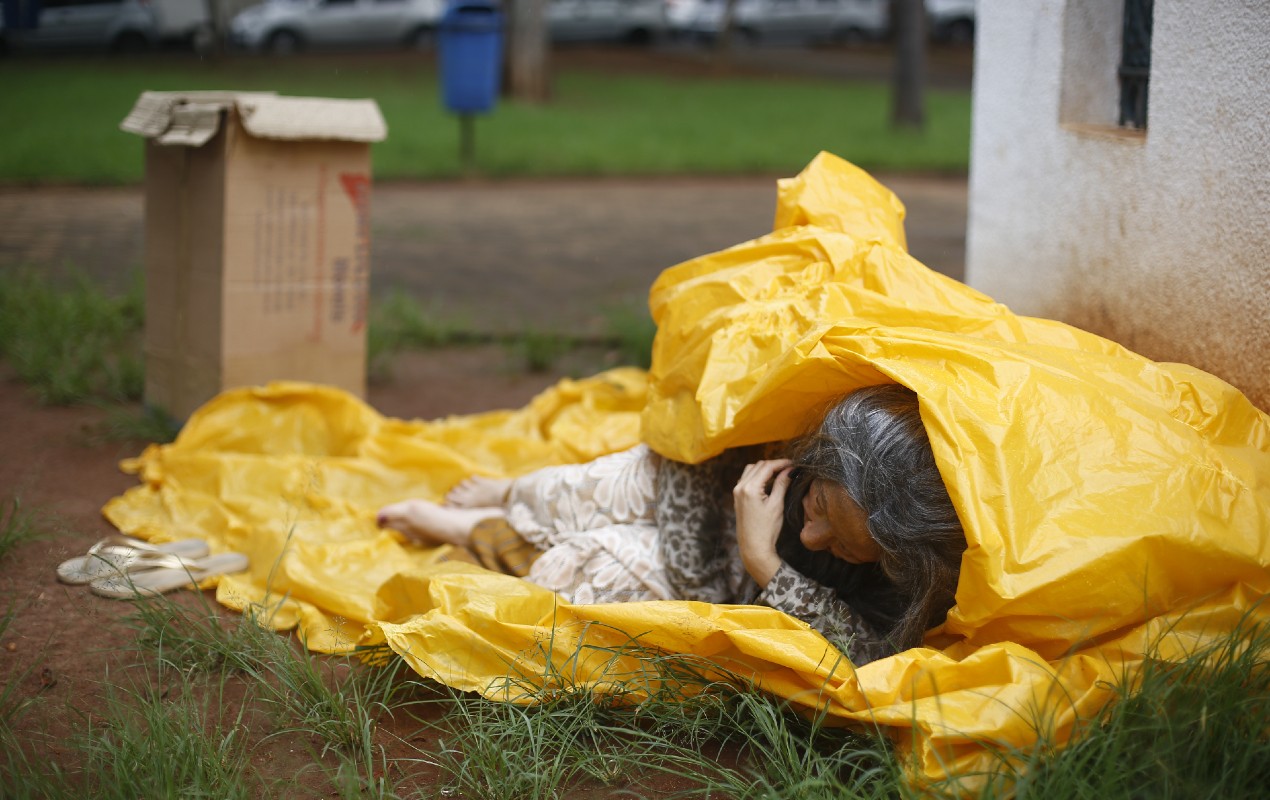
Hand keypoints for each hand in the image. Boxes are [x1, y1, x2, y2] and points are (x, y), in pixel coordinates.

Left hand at [733, 459, 792, 587]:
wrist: (753, 547)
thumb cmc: (767, 529)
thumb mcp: (777, 505)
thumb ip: (782, 484)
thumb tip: (790, 470)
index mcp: (750, 488)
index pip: (767, 467)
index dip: (781, 463)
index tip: (794, 463)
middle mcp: (740, 487)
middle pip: (758, 465)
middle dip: (774, 464)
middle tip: (789, 468)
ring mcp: (737, 491)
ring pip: (751, 470)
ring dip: (764, 469)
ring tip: (780, 473)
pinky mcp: (737, 497)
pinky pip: (746, 478)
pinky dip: (757, 475)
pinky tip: (768, 481)